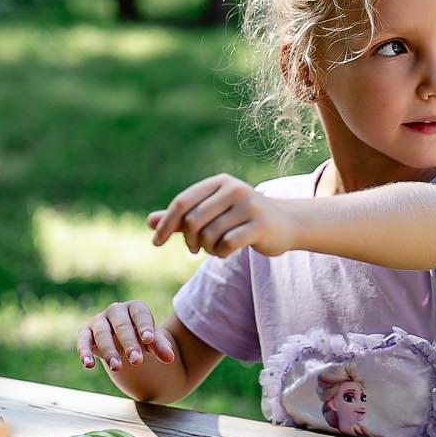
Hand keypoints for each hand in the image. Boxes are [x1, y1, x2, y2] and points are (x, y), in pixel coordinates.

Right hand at [76, 301, 176, 373]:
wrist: (125, 339)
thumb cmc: (141, 337)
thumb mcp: (152, 341)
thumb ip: (160, 347)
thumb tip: (169, 358)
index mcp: (135, 307)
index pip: (140, 314)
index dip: (144, 327)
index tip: (149, 340)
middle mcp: (116, 310)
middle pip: (121, 325)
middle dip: (129, 344)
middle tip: (137, 361)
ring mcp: (99, 320)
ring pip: (102, 333)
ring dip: (109, 351)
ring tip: (117, 368)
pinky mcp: (86, 332)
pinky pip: (83, 340)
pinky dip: (84, 351)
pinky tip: (89, 365)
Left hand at [148, 174, 299, 259]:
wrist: (285, 224)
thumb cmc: (242, 219)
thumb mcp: (212, 214)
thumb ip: (182, 218)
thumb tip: (150, 222)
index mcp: (219, 182)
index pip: (182, 202)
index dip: (166, 224)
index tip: (156, 243)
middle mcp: (234, 189)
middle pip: (193, 220)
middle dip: (189, 240)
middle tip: (196, 248)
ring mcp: (249, 205)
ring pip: (210, 235)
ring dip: (208, 249)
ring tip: (216, 248)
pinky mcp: (260, 224)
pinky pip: (227, 244)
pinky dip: (222, 254)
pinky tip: (227, 252)